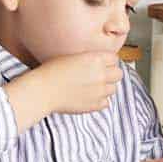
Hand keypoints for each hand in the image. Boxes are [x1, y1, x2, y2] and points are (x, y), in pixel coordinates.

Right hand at [7, 51, 122, 127]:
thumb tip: (99, 63)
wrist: (43, 90)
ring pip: (114, 89)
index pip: (114, 58)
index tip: (102, 64)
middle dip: (111, 74)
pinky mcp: (95, 105)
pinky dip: (100, 100)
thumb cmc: (52, 71)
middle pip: (118, 73)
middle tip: (100, 75)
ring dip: (106, 87)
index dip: (108, 61)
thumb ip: (90, 59)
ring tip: (93, 87)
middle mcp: (101, 74)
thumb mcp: (73, 56)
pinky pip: (106, 102)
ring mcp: (99, 91)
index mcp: (95, 59)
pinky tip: (89, 97)